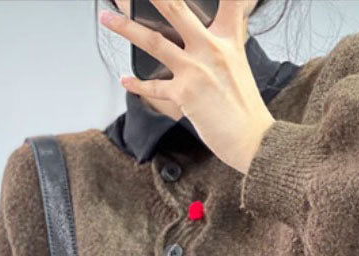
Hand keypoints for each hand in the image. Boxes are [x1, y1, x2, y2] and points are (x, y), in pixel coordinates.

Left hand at [98, 0, 275, 173]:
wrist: (252, 139)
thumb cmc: (244, 104)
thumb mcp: (239, 61)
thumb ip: (225, 38)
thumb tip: (210, 29)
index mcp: (228, 38)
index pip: (229, 0)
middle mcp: (211, 48)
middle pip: (175, 8)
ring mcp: (196, 70)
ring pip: (154, 42)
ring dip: (126, 28)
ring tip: (107, 18)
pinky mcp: (185, 95)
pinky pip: (153, 87)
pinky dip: (136, 85)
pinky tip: (124, 80)